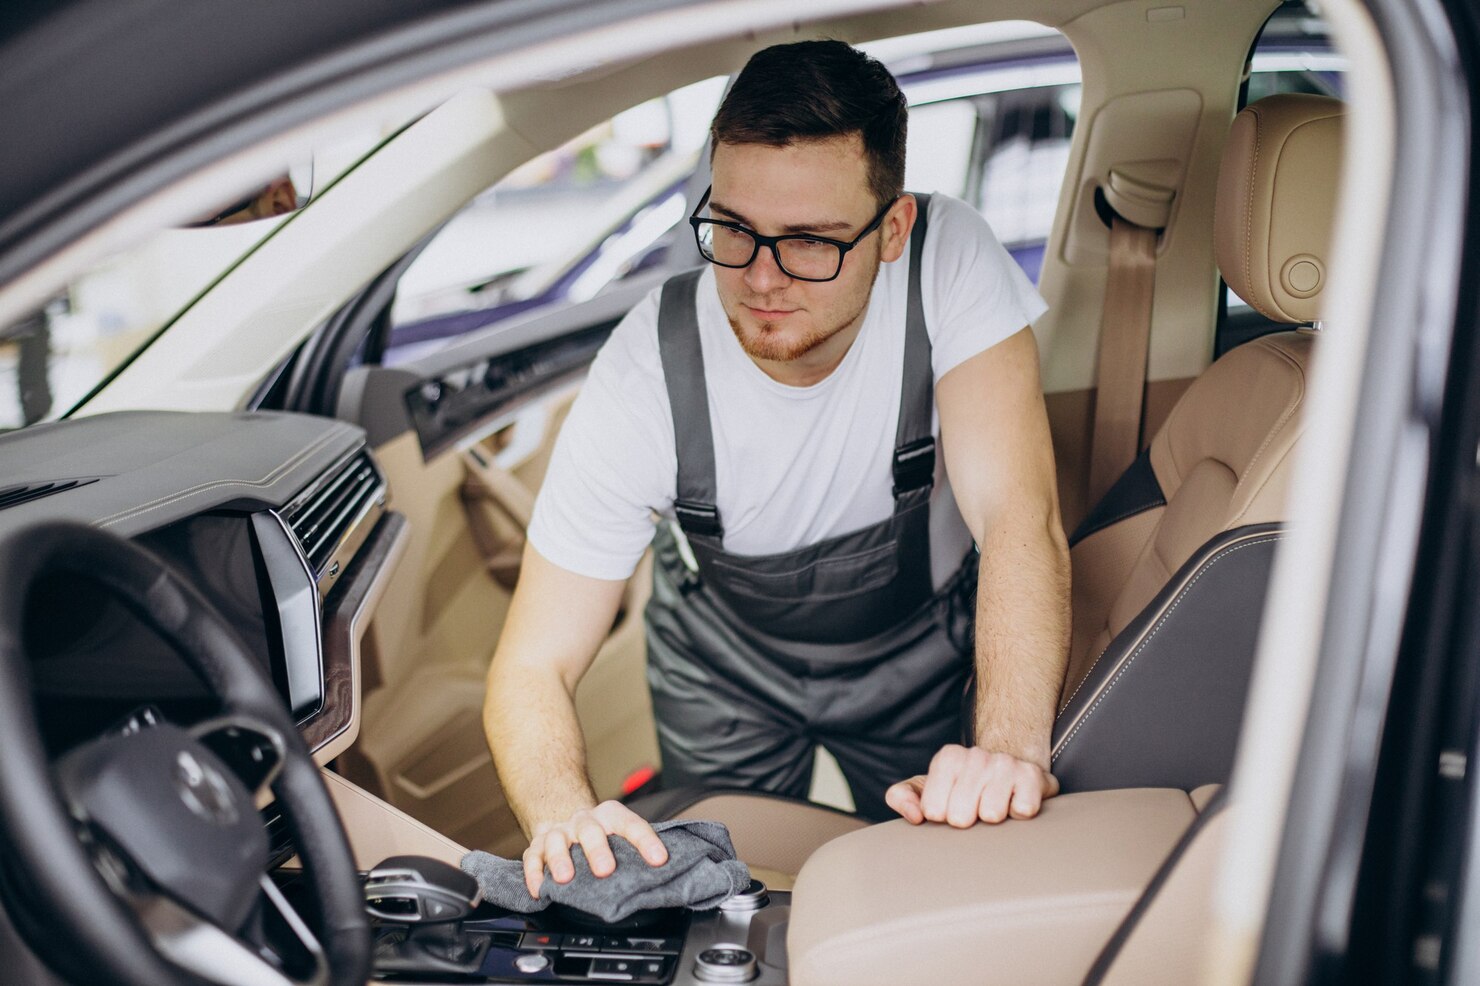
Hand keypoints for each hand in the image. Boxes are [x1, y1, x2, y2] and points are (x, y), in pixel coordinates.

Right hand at [522, 800, 668, 896]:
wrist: (565, 814)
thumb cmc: (601, 831)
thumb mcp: (620, 832)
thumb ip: (636, 849)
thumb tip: (666, 872)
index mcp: (610, 816)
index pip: (631, 824)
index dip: (645, 841)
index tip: (659, 859)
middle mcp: (584, 822)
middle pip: (590, 830)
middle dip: (597, 850)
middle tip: (606, 870)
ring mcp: (559, 833)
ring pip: (557, 841)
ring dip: (560, 859)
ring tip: (565, 878)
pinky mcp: (538, 846)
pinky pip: (532, 858)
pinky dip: (534, 874)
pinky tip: (539, 889)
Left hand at [884, 744, 1058, 826]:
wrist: (1009, 768)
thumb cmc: (963, 785)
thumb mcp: (928, 787)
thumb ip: (902, 797)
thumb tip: (914, 816)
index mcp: (948, 758)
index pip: (933, 811)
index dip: (942, 817)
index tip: (950, 808)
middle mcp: (976, 756)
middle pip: (961, 816)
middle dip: (967, 821)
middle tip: (974, 809)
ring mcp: (1006, 764)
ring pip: (991, 815)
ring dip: (992, 819)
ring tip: (994, 805)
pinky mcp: (1033, 777)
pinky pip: (1021, 812)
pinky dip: (1018, 816)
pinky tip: (1014, 804)